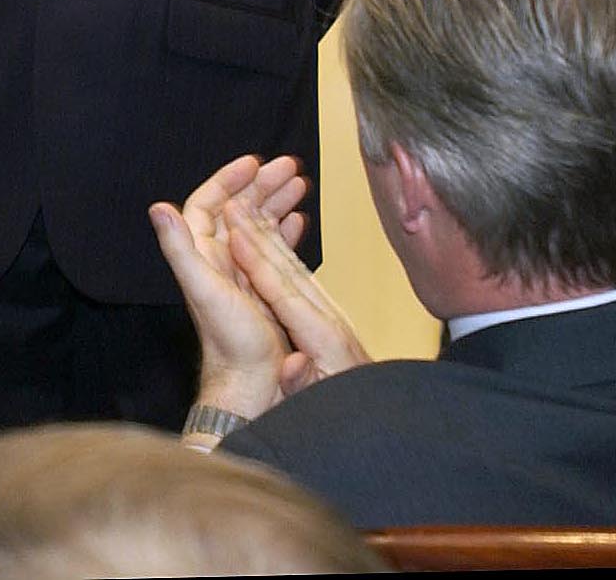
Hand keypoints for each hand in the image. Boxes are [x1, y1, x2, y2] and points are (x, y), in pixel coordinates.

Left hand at [148, 155, 311, 420]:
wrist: (251, 384)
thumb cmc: (228, 342)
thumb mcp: (203, 290)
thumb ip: (179, 250)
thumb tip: (158, 209)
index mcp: (201, 256)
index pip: (207, 204)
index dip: (227, 179)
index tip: (254, 163)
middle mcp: (218, 261)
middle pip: (237, 210)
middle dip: (262, 185)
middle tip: (291, 167)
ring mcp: (240, 275)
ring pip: (256, 226)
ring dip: (276, 203)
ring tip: (301, 185)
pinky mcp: (260, 289)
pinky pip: (271, 249)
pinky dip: (285, 230)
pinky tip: (300, 220)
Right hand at [224, 198, 370, 396]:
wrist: (382, 411)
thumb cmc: (348, 411)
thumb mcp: (323, 404)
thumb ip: (304, 384)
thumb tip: (292, 364)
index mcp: (324, 338)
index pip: (283, 293)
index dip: (257, 263)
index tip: (234, 235)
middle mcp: (328, 319)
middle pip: (287, 269)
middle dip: (257, 235)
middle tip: (233, 204)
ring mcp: (331, 315)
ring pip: (293, 267)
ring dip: (268, 236)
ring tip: (247, 209)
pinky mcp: (330, 318)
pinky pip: (300, 276)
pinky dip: (281, 252)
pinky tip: (269, 235)